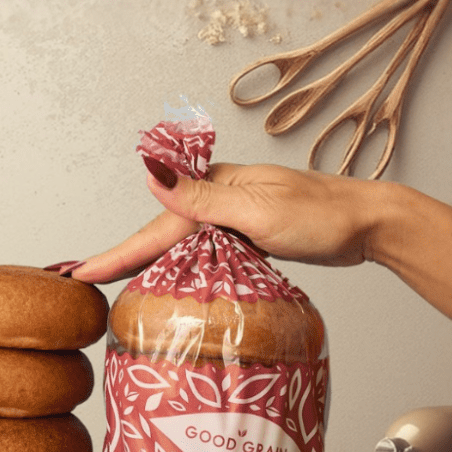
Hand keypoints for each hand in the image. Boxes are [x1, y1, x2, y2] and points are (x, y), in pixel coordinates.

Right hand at [71, 161, 387, 283]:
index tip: (81, 271)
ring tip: (108, 279)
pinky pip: (198, 250)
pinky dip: (176, 264)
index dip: (118, 252)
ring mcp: (232, 215)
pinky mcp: (245, 233)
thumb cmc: (324, 217)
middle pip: (160, 232)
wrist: (371, 223)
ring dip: (143, 261)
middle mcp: (219, 197)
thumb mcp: (259, 210)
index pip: (156, 226)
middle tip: (81, 278)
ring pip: (177, 243)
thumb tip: (150, 173)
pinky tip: (165, 277)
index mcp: (216, 186)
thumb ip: (201, 197)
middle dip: (121, 255)